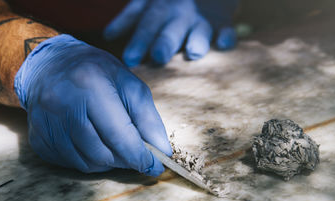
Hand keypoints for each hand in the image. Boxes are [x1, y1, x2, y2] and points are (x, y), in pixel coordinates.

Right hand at [15, 34, 171, 174]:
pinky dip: (89, 160)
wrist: (51, 65)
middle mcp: (63, 104)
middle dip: (126, 160)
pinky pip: (71, 164)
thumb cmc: (97, 74)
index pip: (119, 134)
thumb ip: (148, 118)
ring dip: (109, 162)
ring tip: (115, 146)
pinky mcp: (39, 139)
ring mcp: (47, 124)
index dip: (140, 156)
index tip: (155, 166)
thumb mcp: (129, 85)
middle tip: (136, 155)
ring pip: (87, 163)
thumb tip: (163, 151)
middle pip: (103, 153)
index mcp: (90, 85)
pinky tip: (93, 143)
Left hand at [103, 0, 237, 66]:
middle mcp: (180, 13)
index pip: (146, 24)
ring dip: (197, 39)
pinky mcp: (222, 22)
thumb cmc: (168, 4)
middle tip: (159, 59)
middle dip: (165, 43)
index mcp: (159, 9)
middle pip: (171, 28)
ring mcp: (201, 18)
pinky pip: (226, 28)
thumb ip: (129, 19)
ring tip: (193, 53)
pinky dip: (227, 36)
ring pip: (199, 28)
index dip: (138, 41)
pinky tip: (224, 45)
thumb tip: (108, 35)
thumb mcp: (147, 3)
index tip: (129, 61)